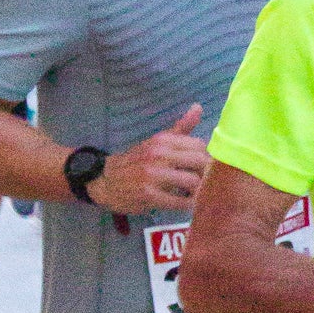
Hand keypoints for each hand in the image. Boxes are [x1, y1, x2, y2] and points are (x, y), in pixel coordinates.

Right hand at [96, 107, 210, 216]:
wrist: (105, 180)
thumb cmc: (137, 161)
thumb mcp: (157, 142)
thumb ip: (181, 128)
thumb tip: (198, 107)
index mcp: (163, 140)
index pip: (200, 146)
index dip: (208, 159)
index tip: (206, 168)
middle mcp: (158, 154)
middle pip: (200, 162)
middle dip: (207, 175)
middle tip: (204, 183)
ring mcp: (153, 175)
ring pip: (193, 182)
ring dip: (198, 191)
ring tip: (193, 193)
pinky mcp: (149, 195)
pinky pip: (180, 202)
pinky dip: (187, 205)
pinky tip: (184, 203)